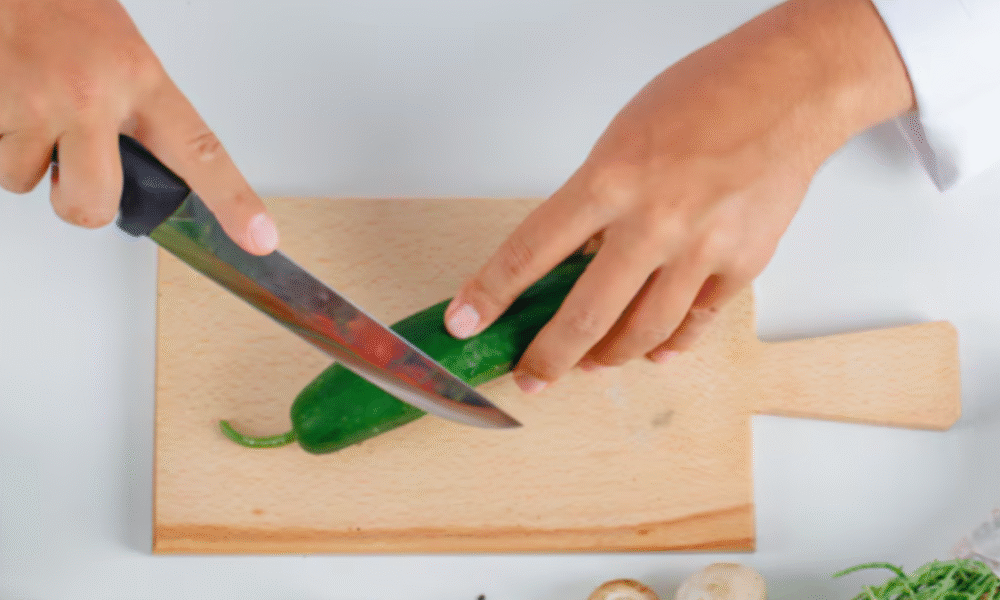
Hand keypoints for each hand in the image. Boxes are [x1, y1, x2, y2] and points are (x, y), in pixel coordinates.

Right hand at [0, 0, 277, 253]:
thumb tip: (148, 168)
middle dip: (81, 204)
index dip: (233, 200)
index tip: (259, 237)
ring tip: (32, 113)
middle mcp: (93, 95)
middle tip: (74, 173)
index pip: (200, 150)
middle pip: (96, 201)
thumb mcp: (123, 54)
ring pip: (31, 183)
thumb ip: (141, 113)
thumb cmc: (62, 8)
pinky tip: (10, 105)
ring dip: (29, 163)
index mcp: (141, 79)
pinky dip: (0, 143)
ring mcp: (38, 103)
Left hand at [445, 0, 914, 392]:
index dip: (490, 294)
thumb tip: (574, 263)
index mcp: (610, 180)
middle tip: (531, 377)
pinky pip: (695, 322)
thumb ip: (596, 205)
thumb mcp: (623, 141)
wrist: (789, 91)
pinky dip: (670, 344)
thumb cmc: (704, 99)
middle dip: (548, 358)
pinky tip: (654, 353)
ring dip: (607, 358)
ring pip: (643, 334)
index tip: (465, 321)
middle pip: (586, 316)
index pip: (530, 250)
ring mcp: (701, 249)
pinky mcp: (742, 265)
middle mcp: (653, 221)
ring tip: (589, 364)